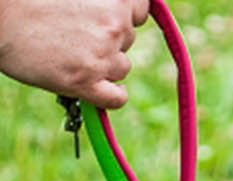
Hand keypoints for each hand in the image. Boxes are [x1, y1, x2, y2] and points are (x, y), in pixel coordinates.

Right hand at [0, 0, 149, 108]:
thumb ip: (99, 0)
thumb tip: (122, 12)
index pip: (139, 10)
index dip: (127, 15)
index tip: (114, 18)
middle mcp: (114, 26)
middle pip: (128, 40)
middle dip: (109, 39)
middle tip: (78, 35)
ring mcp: (102, 57)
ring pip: (121, 68)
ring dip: (104, 65)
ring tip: (73, 54)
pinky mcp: (86, 83)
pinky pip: (117, 99)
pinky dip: (111, 95)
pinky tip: (95, 86)